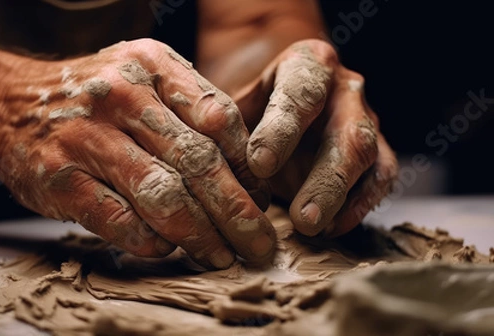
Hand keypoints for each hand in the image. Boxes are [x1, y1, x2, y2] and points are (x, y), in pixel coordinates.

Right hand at [0, 39, 274, 268]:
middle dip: (237, 212)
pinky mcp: (61, 180)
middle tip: (260, 243)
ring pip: (163, 195)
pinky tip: (167, 248)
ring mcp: (87, 139)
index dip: (249, 167)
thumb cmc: (93, 97)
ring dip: (200, 234)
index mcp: (151, 66)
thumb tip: (246, 169)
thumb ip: (190, 108)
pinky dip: (151, 241)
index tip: (261, 199)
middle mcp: (121, 96)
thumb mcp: (142, 77)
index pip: (220, 119)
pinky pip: (120, 220)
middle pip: (198, 161)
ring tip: (221, 255)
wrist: (9, 102)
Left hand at [234, 39, 398, 237]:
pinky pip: (379, 181)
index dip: (282, 129)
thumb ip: (225, 125)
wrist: (273, 104)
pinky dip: (357, 208)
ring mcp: (365, 120)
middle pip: (347, 131)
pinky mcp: (375, 152)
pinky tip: (330, 229)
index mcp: (308, 64)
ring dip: (341, 197)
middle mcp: (344, 90)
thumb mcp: (232, 103)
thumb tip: (207, 164)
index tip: (259, 165)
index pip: (301, 92)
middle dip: (325, 178)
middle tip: (301, 217)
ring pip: (368, 158)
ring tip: (311, 228)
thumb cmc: (249, 105)